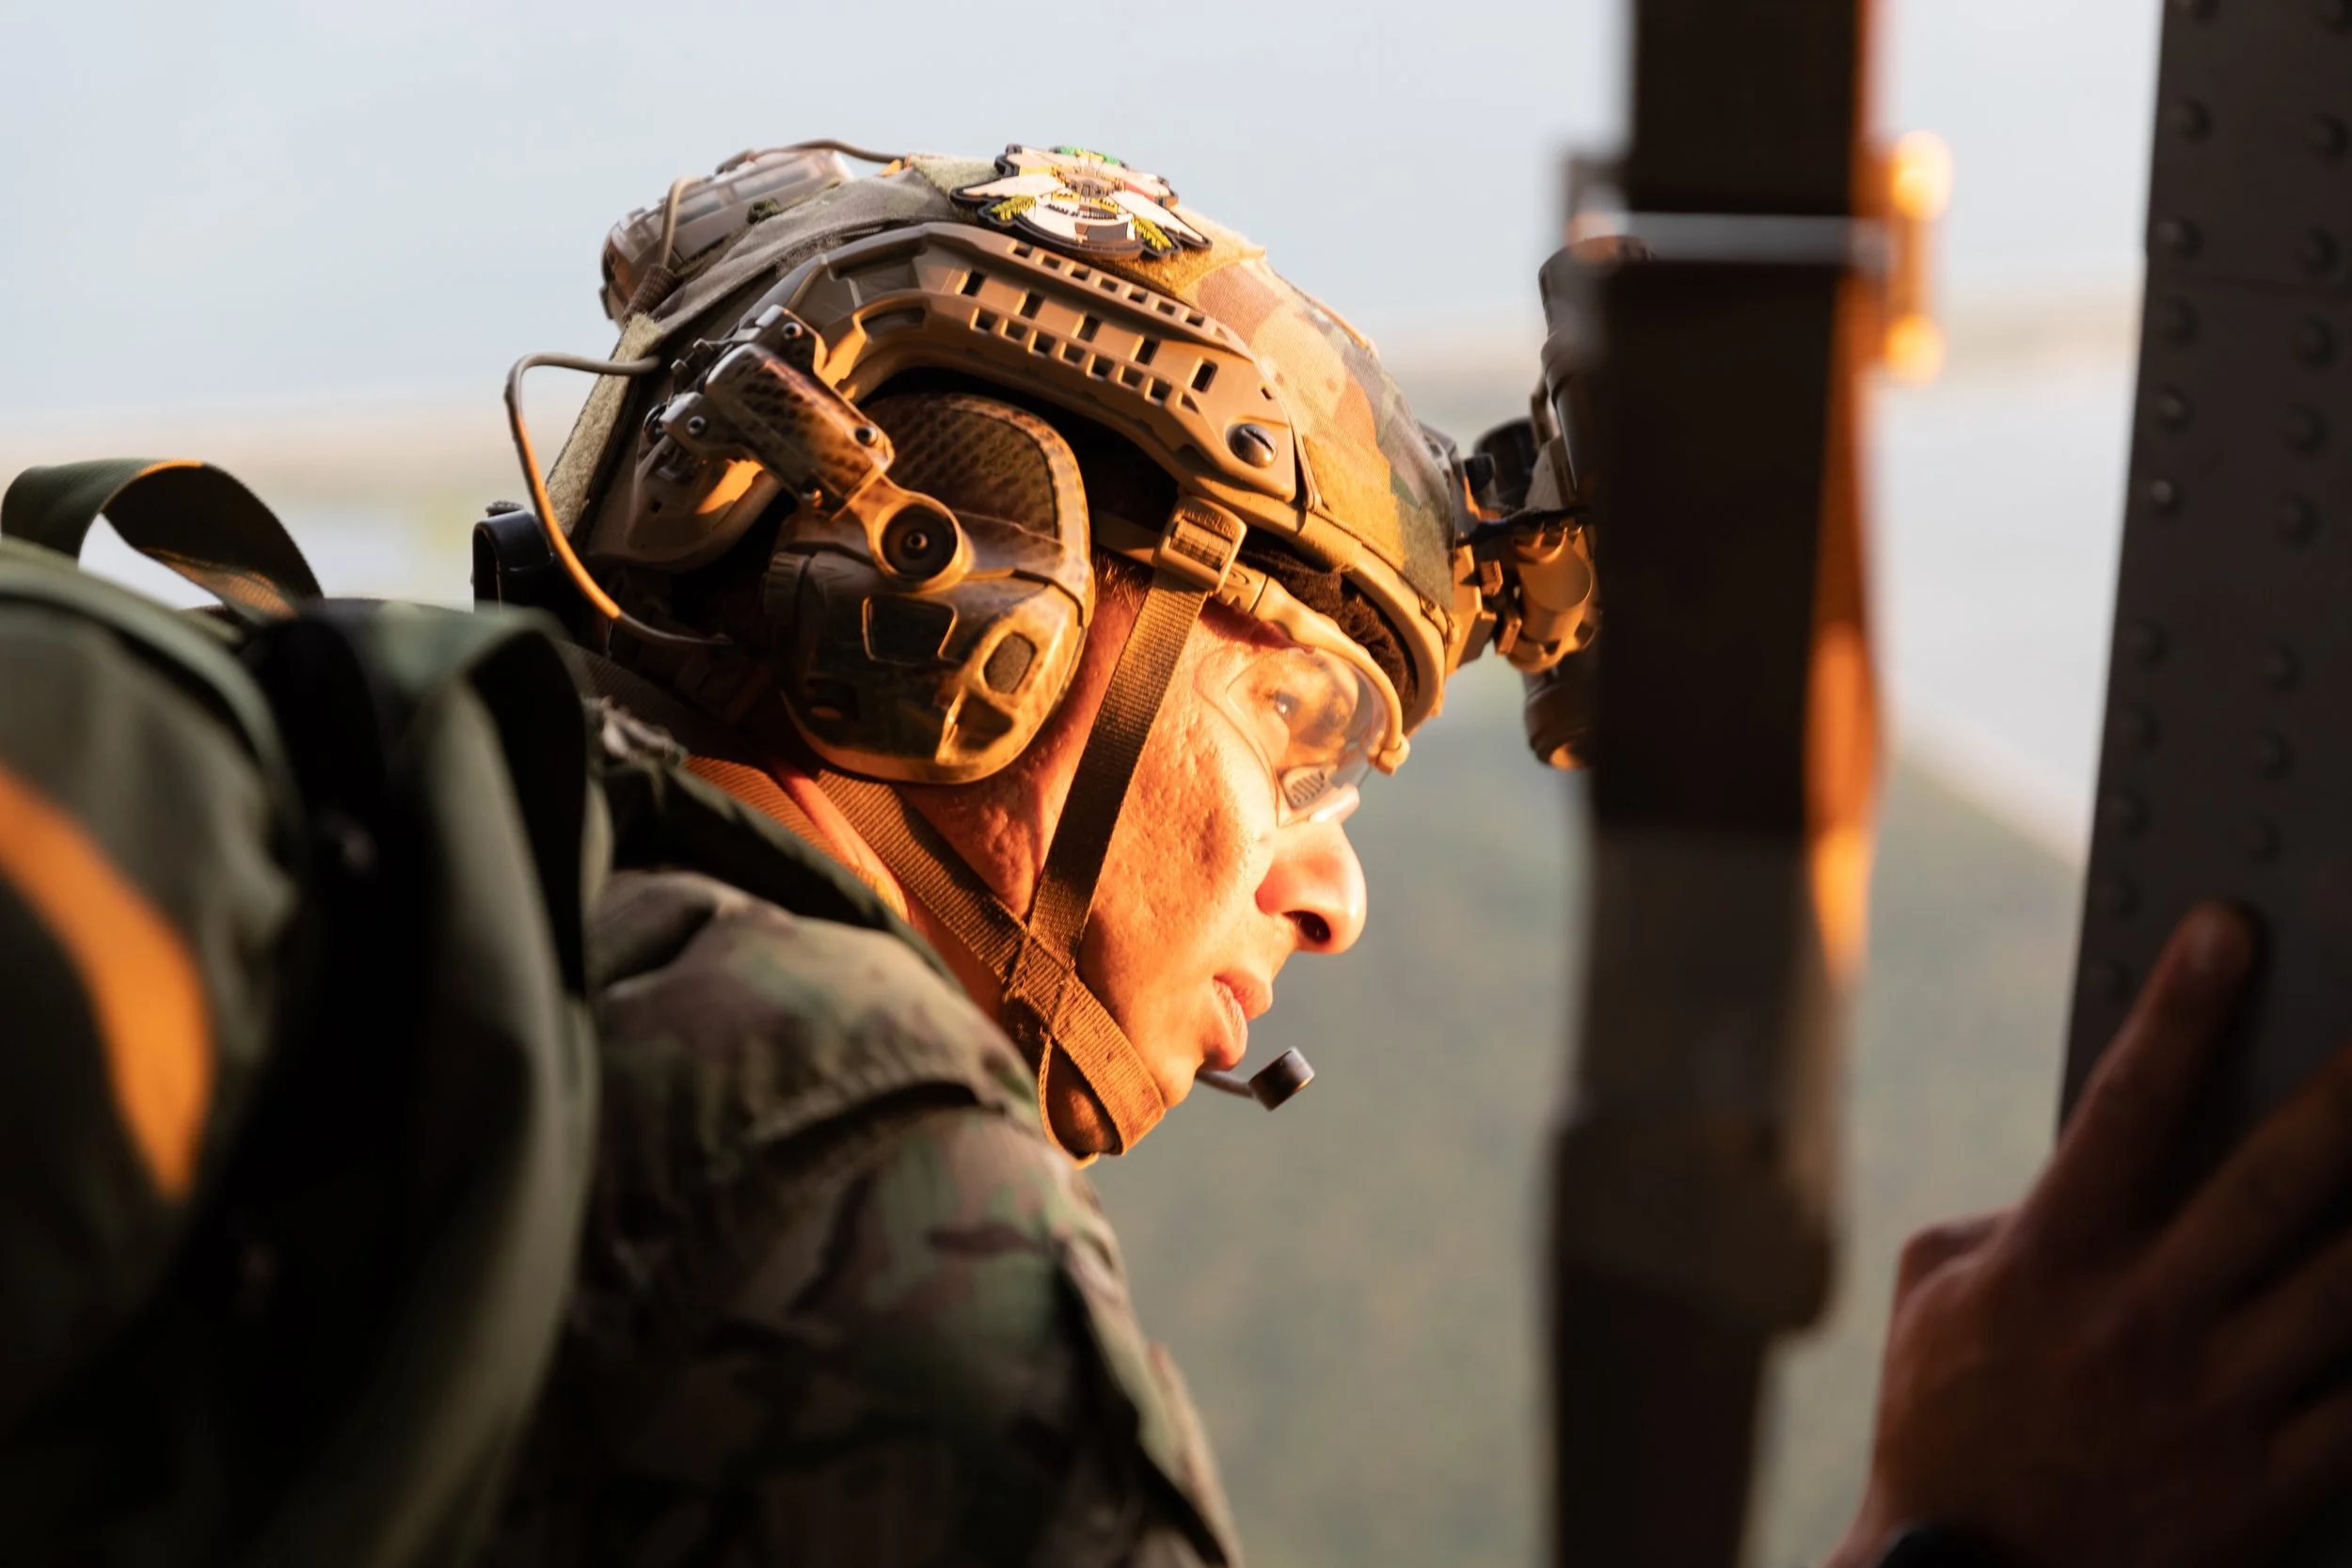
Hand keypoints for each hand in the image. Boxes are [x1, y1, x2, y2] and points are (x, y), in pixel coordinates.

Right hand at [1830, 903, 2351, 1567]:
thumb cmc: (1944, 1428)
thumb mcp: (1932, 1298)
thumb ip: (2006, 1219)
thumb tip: (2086, 1169)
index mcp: (2050, 1260)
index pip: (2126, 1108)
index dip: (2181, 1010)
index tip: (2229, 932)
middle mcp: (2142, 1321)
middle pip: (2276, 1185)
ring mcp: (2216, 1406)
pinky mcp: (2271, 1485)